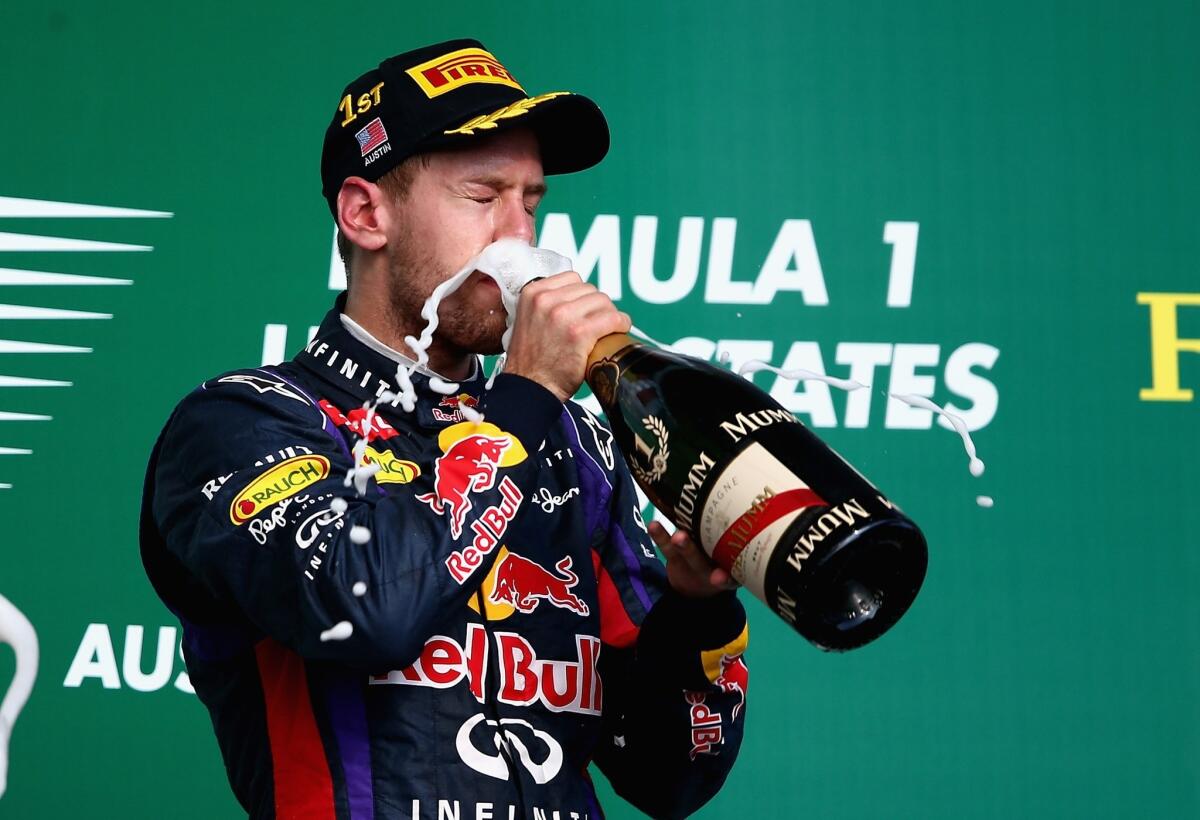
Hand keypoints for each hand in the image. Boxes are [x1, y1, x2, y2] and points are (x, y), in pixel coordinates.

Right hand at [503, 271, 630, 401]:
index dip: (583, 295)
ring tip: (608, 329)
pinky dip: (621, 324)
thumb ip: (546, 305)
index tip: (586, 309)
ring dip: (609, 315)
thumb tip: (576, 298)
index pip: (572, 278)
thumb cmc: (531, 360)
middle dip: (597, 306)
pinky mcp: (579, 332)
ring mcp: (562, 315)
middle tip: (598, 324)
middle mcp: (545, 300)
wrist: (529, 387)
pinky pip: (612, 318)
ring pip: (603, 302)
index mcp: (532, 293)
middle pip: (589, 289)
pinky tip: (620, 331)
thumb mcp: (528, 321)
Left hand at [647, 521, 738, 597]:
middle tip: (680, 538)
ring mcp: (692, 564)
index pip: (730, 573)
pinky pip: (667, 549)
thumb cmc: (726, 560)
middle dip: (691, 551)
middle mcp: (710, 569)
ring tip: (674, 535)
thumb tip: (762, 501)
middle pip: (701, 561)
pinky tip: (653, 525)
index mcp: (730, 570)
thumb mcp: (737, 558)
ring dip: (680, 545)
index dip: (726, 577)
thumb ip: (740, 538)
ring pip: (685, 555)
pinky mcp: (676, 559)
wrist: (697, 589)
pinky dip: (660, 537)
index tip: (720, 578)